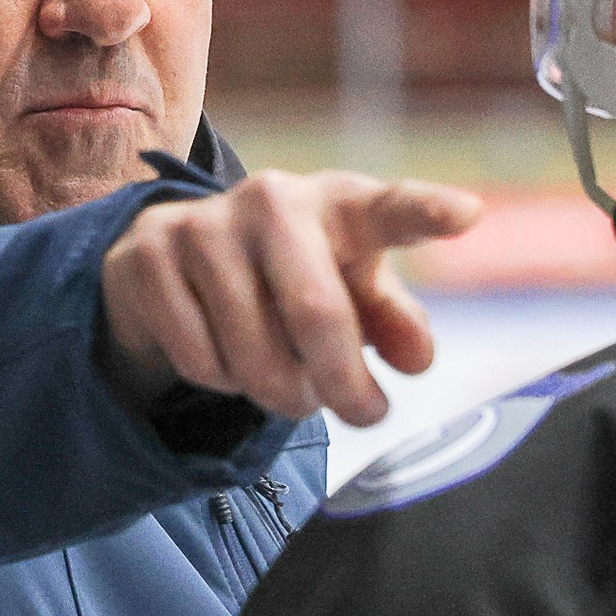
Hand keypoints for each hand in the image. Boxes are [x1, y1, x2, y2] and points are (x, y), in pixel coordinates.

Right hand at [101, 171, 480, 426]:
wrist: (171, 254)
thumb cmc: (288, 275)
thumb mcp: (349, 289)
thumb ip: (391, 322)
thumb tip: (417, 360)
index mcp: (339, 203)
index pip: (388, 207)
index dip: (427, 210)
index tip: (467, 216)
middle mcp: (271, 200)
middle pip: (317, 314)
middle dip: (341, 383)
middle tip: (363, 415)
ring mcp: (202, 225)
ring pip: (253, 352)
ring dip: (277, 391)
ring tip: (282, 380)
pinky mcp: (148, 259)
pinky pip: (200, 359)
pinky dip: (220, 382)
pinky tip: (224, 359)